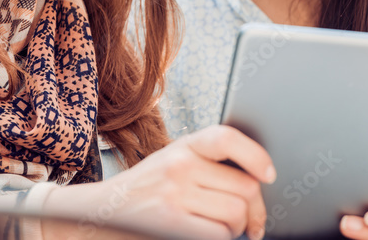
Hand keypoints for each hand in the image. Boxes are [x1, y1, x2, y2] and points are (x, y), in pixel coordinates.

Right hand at [43, 124, 275, 239]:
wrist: (99, 215)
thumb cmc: (145, 193)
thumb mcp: (172, 163)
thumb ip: (207, 164)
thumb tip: (256, 181)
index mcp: (182, 147)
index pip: (226, 138)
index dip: (255, 155)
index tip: (269, 174)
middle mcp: (178, 166)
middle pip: (244, 186)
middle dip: (254, 209)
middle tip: (250, 222)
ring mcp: (174, 196)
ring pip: (236, 215)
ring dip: (237, 229)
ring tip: (220, 229)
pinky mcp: (170, 225)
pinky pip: (219, 235)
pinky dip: (223, 239)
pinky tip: (208, 235)